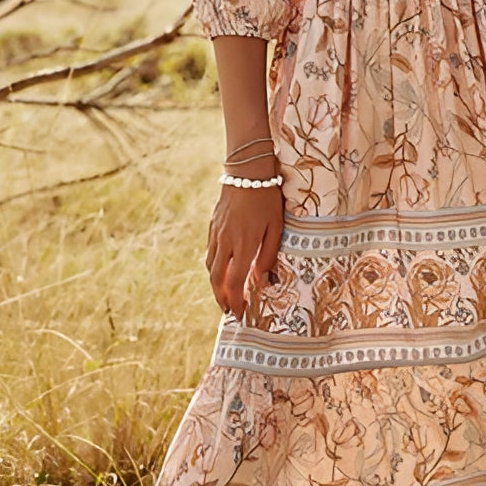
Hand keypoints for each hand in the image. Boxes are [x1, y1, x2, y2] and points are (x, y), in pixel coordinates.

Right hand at [204, 179, 283, 320]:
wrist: (247, 172)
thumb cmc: (267, 200)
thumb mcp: (275, 228)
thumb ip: (268, 256)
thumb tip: (261, 280)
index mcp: (243, 245)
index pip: (235, 282)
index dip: (236, 302)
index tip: (240, 314)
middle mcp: (225, 242)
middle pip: (217, 279)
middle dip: (221, 299)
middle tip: (229, 311)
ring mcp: (216, 234)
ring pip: (210, 266)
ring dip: (215, 285)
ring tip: (224, 295)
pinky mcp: (212, 226)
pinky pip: (210, 252)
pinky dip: (214, 267)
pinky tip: (221, 270)